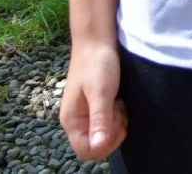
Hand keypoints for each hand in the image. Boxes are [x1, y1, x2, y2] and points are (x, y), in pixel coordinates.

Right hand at [58, 43, 127, 160]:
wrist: (97, 41)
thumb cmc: (98, 64)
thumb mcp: (101, 91)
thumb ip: (100, 118)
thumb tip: (99, 146)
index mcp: (72, 120)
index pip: (86, 151)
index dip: (105, 144)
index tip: (116, 122)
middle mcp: (76, 121)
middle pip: (96, 146)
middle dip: (112, 134)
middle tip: (119, 111)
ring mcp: (84, 114)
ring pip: (103, 135)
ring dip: (116, 125)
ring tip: (119, 105)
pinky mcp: (94, 107)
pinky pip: (106, 124)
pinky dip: (116, 117)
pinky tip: (119, 102)